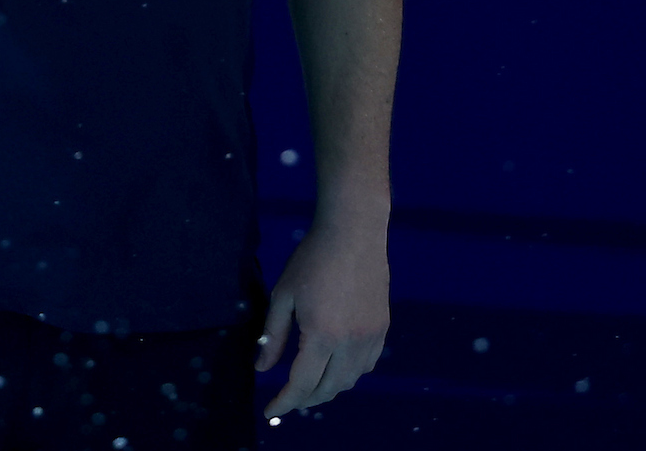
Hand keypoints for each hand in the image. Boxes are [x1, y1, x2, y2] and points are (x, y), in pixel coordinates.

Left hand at [254, 222, 388, 420]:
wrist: (353, 232)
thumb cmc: (312, 259)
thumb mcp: (283, 295)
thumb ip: (273, 336)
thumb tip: (262, 369)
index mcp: (321, 334)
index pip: (302, 384)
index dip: (284, 403)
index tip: (270, 412)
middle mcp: (350, 342)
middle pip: (328, 389)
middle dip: (305, 399)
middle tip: (288, 398)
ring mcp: (370, 336)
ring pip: (350, 380)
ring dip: (328, 388)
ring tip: (310, 384)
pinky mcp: (382, 327)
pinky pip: (367, 365)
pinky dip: (349, 373)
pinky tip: (336, 365)